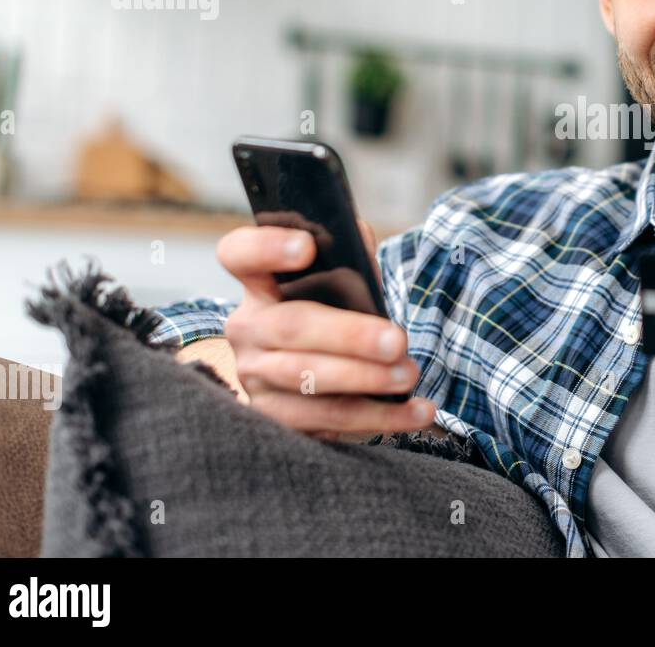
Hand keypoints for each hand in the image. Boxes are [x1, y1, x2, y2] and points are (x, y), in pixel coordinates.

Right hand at [210, 219, 436, 439]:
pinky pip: (324, 419)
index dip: (266, 247)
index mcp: (260, 284)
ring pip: (307, 377)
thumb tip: (357, 235)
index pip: (240, 255)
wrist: (313, 375)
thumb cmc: (332, 315)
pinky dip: (376, 416)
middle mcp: (248, 328)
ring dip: (365, 378)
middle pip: (290, 326)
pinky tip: (414, 413)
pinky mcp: (274, 416)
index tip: (307, 247)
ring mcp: (255, 375)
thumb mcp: (339, 283)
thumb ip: (348, 258)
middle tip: (398, 341)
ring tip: (409, 375)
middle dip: (350, 335)